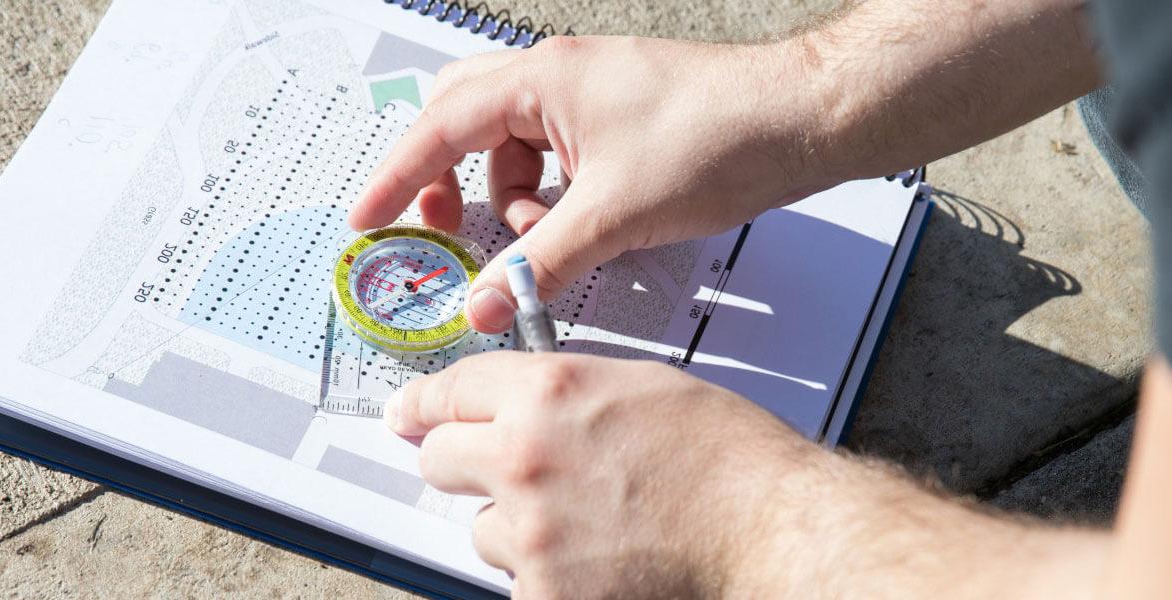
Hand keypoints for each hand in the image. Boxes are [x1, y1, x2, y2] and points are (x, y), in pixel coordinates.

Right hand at [351, 36, 839, 332]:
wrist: (803, 120)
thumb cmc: (722, 136)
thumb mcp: (615, 216)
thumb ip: (540, 263)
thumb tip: (485, 301)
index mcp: (542, 78)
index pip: (439, 127)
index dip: (397, 178)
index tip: (368, 218)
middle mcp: (560, 75)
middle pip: (467, 125)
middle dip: (452, 184)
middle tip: (448, 233)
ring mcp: (592, 93)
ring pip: (518, 148)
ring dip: (518, 202)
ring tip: (549, 245)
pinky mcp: (622, 118)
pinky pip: (561, 158)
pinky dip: (558, 198)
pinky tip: (586, 233)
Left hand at [384, 352, 819, 597]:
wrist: (769, 533)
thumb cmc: (728, 460)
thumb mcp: (641, 386)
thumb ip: (566, 391)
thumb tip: (519, 403)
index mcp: (549, 393)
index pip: (450, 391)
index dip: (425, 405)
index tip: (408, 416)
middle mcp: (525, 458)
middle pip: (441, 459)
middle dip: (466, 464)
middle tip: (509, 475)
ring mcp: (531, 532)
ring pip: (483, 529)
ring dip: (520, 528)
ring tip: (593, 525)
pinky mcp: (542, 594)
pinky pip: (517, 581)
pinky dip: (550, 578)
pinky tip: (602, 563)